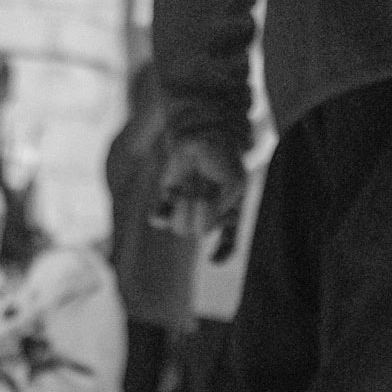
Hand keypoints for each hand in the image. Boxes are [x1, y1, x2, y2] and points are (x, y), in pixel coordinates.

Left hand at [149, 133, 245, 255]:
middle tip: (203, 190)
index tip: (212, 260)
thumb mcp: (234, 184)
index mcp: (229, 212)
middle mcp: (208, 214)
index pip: (228, 241)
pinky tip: (158, 214)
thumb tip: (198, 228)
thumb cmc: (224, 158)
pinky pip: (161, 216)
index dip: (222, 252)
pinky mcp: (168, 198)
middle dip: (200, 210)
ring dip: (184, 206)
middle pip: (200, 230)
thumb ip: (219, 209)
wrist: (203, 131)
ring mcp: (187, 208)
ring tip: (189, 187)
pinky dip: (160, 215)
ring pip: (181, 227)